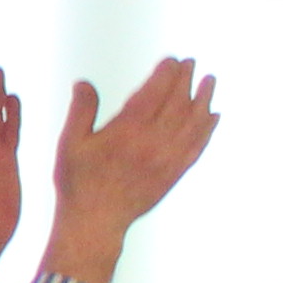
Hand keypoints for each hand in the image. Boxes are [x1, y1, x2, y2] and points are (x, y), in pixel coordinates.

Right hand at [50, 57, 217, 249]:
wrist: (95, 222)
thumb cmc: (78, 183)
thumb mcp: (70, 144)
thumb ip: (81, 111)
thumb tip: (84, 83)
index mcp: (127, 131)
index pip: (154, 93)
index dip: (166, 74)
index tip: (172, 60)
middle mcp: (153, 142)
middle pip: (178, 102)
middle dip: (186, 79)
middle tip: (191, 63)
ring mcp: (168, 158)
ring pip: (193, 122)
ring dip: (204, 98)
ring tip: (210, 80)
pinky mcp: (175, 173)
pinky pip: (198, 146)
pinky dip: (208, 129)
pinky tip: (213, 117)